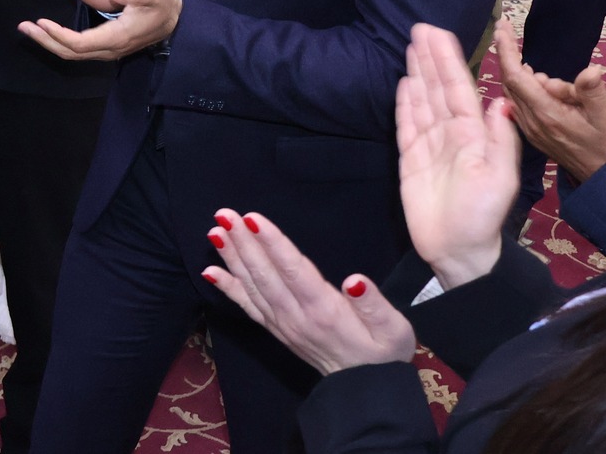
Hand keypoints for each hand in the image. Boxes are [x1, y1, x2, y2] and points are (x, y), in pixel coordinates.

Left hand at [18, 0, 181, 61]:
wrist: (173, 21)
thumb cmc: (162, 5)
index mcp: (115, 37)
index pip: (79, 43)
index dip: (58, 35)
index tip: (41, 22)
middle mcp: (107, 49)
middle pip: (69, 52)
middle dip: (45, 40)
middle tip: (24, 27)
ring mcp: (105, 50)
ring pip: (71, 53)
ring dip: (49, 41)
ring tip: (29, 28)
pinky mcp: (104, 45)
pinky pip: (76, 48)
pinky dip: (59, 40)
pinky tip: (48, 29)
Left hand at [204, 208, 415, 373]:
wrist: (365, 392)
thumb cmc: (385, 353)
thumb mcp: (394, 330)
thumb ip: (375, 305)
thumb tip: (355, 281)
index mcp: (324, 311)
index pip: (293, 270)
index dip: (273, 243)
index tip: (253, 219)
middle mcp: (297, 316)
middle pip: (265, 274)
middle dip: (244, 242)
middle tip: (224, 214)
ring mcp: (283, 324)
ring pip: (253, 287)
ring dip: (233, 258)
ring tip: (215, 231)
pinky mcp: (277, 329)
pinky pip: (248, 307)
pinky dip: (228, 288)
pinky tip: (211, 272)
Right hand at [398, 23, 520, 289]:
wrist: (459, 253)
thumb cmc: (483, 217)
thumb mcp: (500, 177)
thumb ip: (499, 138)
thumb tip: (498, 100)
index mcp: (474, 133)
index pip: (459, 89)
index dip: (448, 60)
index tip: (438, 34)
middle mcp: (452, 133)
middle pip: (439, 88)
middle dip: (430, 58)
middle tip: (419, 27)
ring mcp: (430, 145)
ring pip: (422, 101)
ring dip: (417, 73)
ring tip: (411, 45)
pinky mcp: (411, 160)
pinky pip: (407, 125)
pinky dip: (405, 103)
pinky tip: (404, 82)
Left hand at [493, 17, 605, 181]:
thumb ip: (596, 93)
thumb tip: (590, 71)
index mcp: (547, 115)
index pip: (517, 78)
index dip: (506, 51)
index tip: (501, 27)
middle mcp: (532, 123)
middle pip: (509, 83)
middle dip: (505, 54)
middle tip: (504, 29)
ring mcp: (533, 130)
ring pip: (513, 94)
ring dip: (512, 70)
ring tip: (514, 47)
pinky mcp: (538, 135)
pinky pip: (520, 105)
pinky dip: (520, 86)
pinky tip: (531, 76)